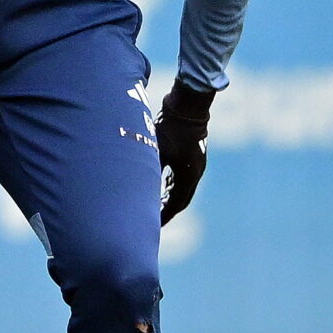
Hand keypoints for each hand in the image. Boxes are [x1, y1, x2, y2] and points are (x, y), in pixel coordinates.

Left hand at [157, 78, 213, 223]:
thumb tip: (137, 189)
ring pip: (182, 188)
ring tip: (156, 207)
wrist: (187, 106)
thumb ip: (149, 171)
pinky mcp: (192, 155)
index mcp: (188, 175)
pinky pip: (182, 177)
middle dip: (167, 211)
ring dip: (169, 198)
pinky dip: (172, 185)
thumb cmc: (170, 128)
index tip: (154, 226)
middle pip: (181, 199)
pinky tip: (162, 186)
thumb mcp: (156, 151)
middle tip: (154, 222)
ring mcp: (195, 164)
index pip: (176, 203)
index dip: (164, 216)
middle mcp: (195, 172)